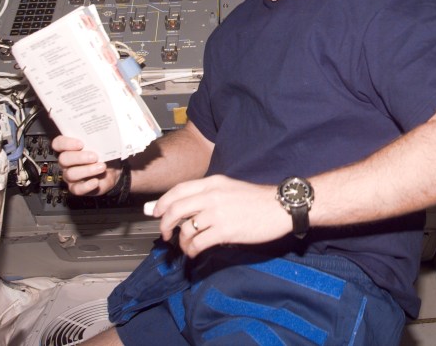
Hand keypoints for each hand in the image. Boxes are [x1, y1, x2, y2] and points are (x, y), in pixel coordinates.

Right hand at [52, 135, 122, 195]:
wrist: (112, 170)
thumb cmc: (104, 155)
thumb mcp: (102, 144)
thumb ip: (98, 138)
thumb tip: (103, 133)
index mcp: (70, 148)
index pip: (58, 143)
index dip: (66, 143)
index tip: (81, 143)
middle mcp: (67, 162)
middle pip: (64, 159)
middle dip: (79, 157)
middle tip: (94, 156)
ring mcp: (70, 176)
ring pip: (71, 174)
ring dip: (87, 170)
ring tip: (101, 167)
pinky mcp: (77, 188)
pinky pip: (77, 189)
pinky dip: (87, 185)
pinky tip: (96, 181)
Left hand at [150, 175, 291, 257]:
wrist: (280, 207)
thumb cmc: (257, 199)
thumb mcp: (230, 188)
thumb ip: (208, 195)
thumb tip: (187, 207)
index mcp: (212, 182)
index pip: (178, 190)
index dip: (163, 202)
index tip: (156, 212)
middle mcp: (211, 195)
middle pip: (175, 209)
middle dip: (164, 224)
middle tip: (164, 234)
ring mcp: (217, 213)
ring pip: (185, 229)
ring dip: (181, 241)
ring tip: (186, 246)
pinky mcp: (224, 231)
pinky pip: (198, 243)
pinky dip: (192, 250)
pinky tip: (195, 253)